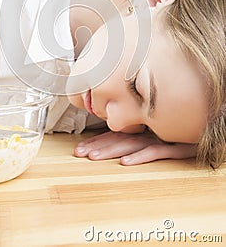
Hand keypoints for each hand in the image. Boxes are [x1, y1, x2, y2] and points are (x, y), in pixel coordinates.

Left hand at [74, 130, 196, 164]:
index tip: (79, 149)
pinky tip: (126, 163)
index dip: (96, 141)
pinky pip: (155, 151)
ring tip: (94, 158)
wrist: (208, 122)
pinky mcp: (174, 144)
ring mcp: (160, 136)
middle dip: (97, 146)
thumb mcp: (157, 132)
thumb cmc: (179, 129)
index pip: (114, 134)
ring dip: (111, 151)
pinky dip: (140, 157)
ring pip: (131, 144)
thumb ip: (138, 134)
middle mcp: (148, 130)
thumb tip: (116, 144)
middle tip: (79, 153)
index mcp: (141, 127)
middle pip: (118, 138)